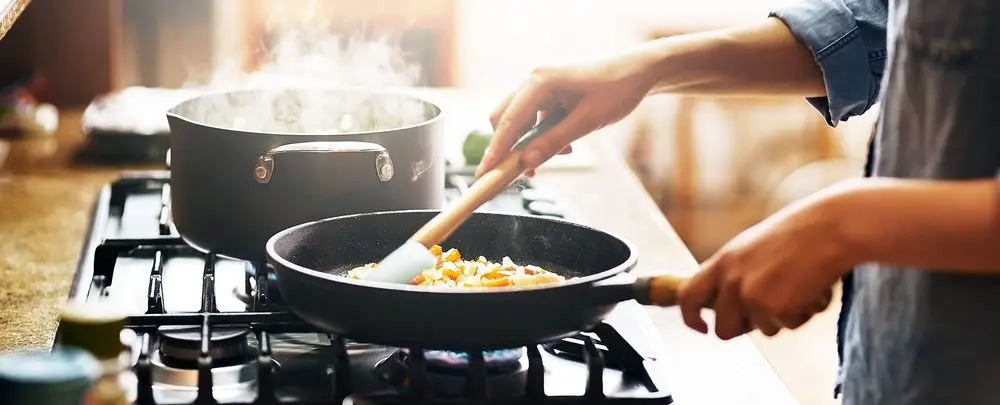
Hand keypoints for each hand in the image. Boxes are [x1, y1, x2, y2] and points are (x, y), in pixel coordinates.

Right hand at [475, 50, 659, 177]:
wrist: (638, 72)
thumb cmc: (617, 89)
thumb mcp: (587, 121)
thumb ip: (554, 142)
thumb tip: (526, 162)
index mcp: (540, 82)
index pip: (508, 121)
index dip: (495, 150)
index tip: (485, 173)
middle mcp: (534, 82)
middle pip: (505, 120)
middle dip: (510, 148)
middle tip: (518, 174)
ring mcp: (540, 89)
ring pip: (519, 123)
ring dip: (530, 145)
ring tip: (555, 158)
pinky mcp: (549, 96)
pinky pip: (534, 122)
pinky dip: (542, 138)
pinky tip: (564, 146)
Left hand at [678, 188, 857, 339]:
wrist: (829, 229)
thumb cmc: (797, 235)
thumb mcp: (751, 249)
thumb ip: (734, 274)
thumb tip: (724, 304)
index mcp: (722, 262)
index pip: (688, 297)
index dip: (690, 317)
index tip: (701, 327)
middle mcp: (731, 282)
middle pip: (723, 329)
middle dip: (744, 329)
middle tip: (768, 312)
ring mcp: (751, 297)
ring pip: (762, 330)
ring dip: (782, 317)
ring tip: (797, 286)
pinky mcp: (775, 310)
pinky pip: (788, 327)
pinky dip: (803, 314)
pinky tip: (811, 288)